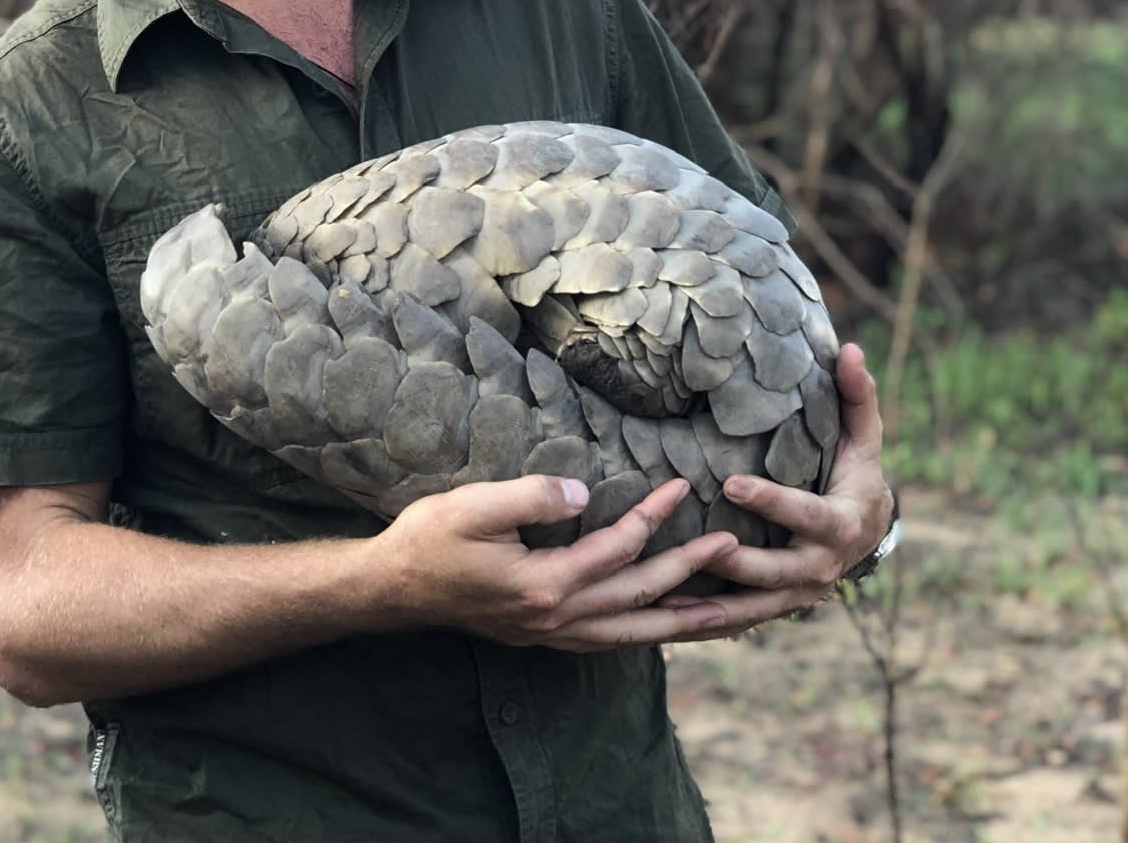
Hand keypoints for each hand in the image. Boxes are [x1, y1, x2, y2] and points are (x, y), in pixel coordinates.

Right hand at [370, 474, 735, 650]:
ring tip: (729, 611)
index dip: (654, 516)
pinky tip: (663, 625)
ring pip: (633, 632)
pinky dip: (646, 633)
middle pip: (640, 597)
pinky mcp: (543, 637)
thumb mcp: (473, 505)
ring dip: (682, 620)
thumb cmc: (428, 539)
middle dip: (691, 572)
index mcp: (543, 585)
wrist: (392, 589)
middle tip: (735, 549)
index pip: (617, 549)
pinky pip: (611, 641)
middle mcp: (556, 619)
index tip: (683, 485)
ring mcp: (551, 635)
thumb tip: (585, 492)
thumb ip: (532, 497)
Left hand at [659, 342, 893, 639]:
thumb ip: (857, 396)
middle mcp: (820, 568)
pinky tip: (664, 618)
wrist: (869, 532)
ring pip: (751, 606)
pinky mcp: (776, 606)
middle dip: (734, 561)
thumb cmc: (857, 473)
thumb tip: (851, 350)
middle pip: (773, 570)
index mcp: (839, 523)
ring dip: (711, 605)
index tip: (731, 483)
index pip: (804, 513)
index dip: (771, 500)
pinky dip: (705, 622)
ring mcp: (797, 594)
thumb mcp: (863, 437)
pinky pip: (738, 619)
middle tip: (693, 544)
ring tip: (666, 596)